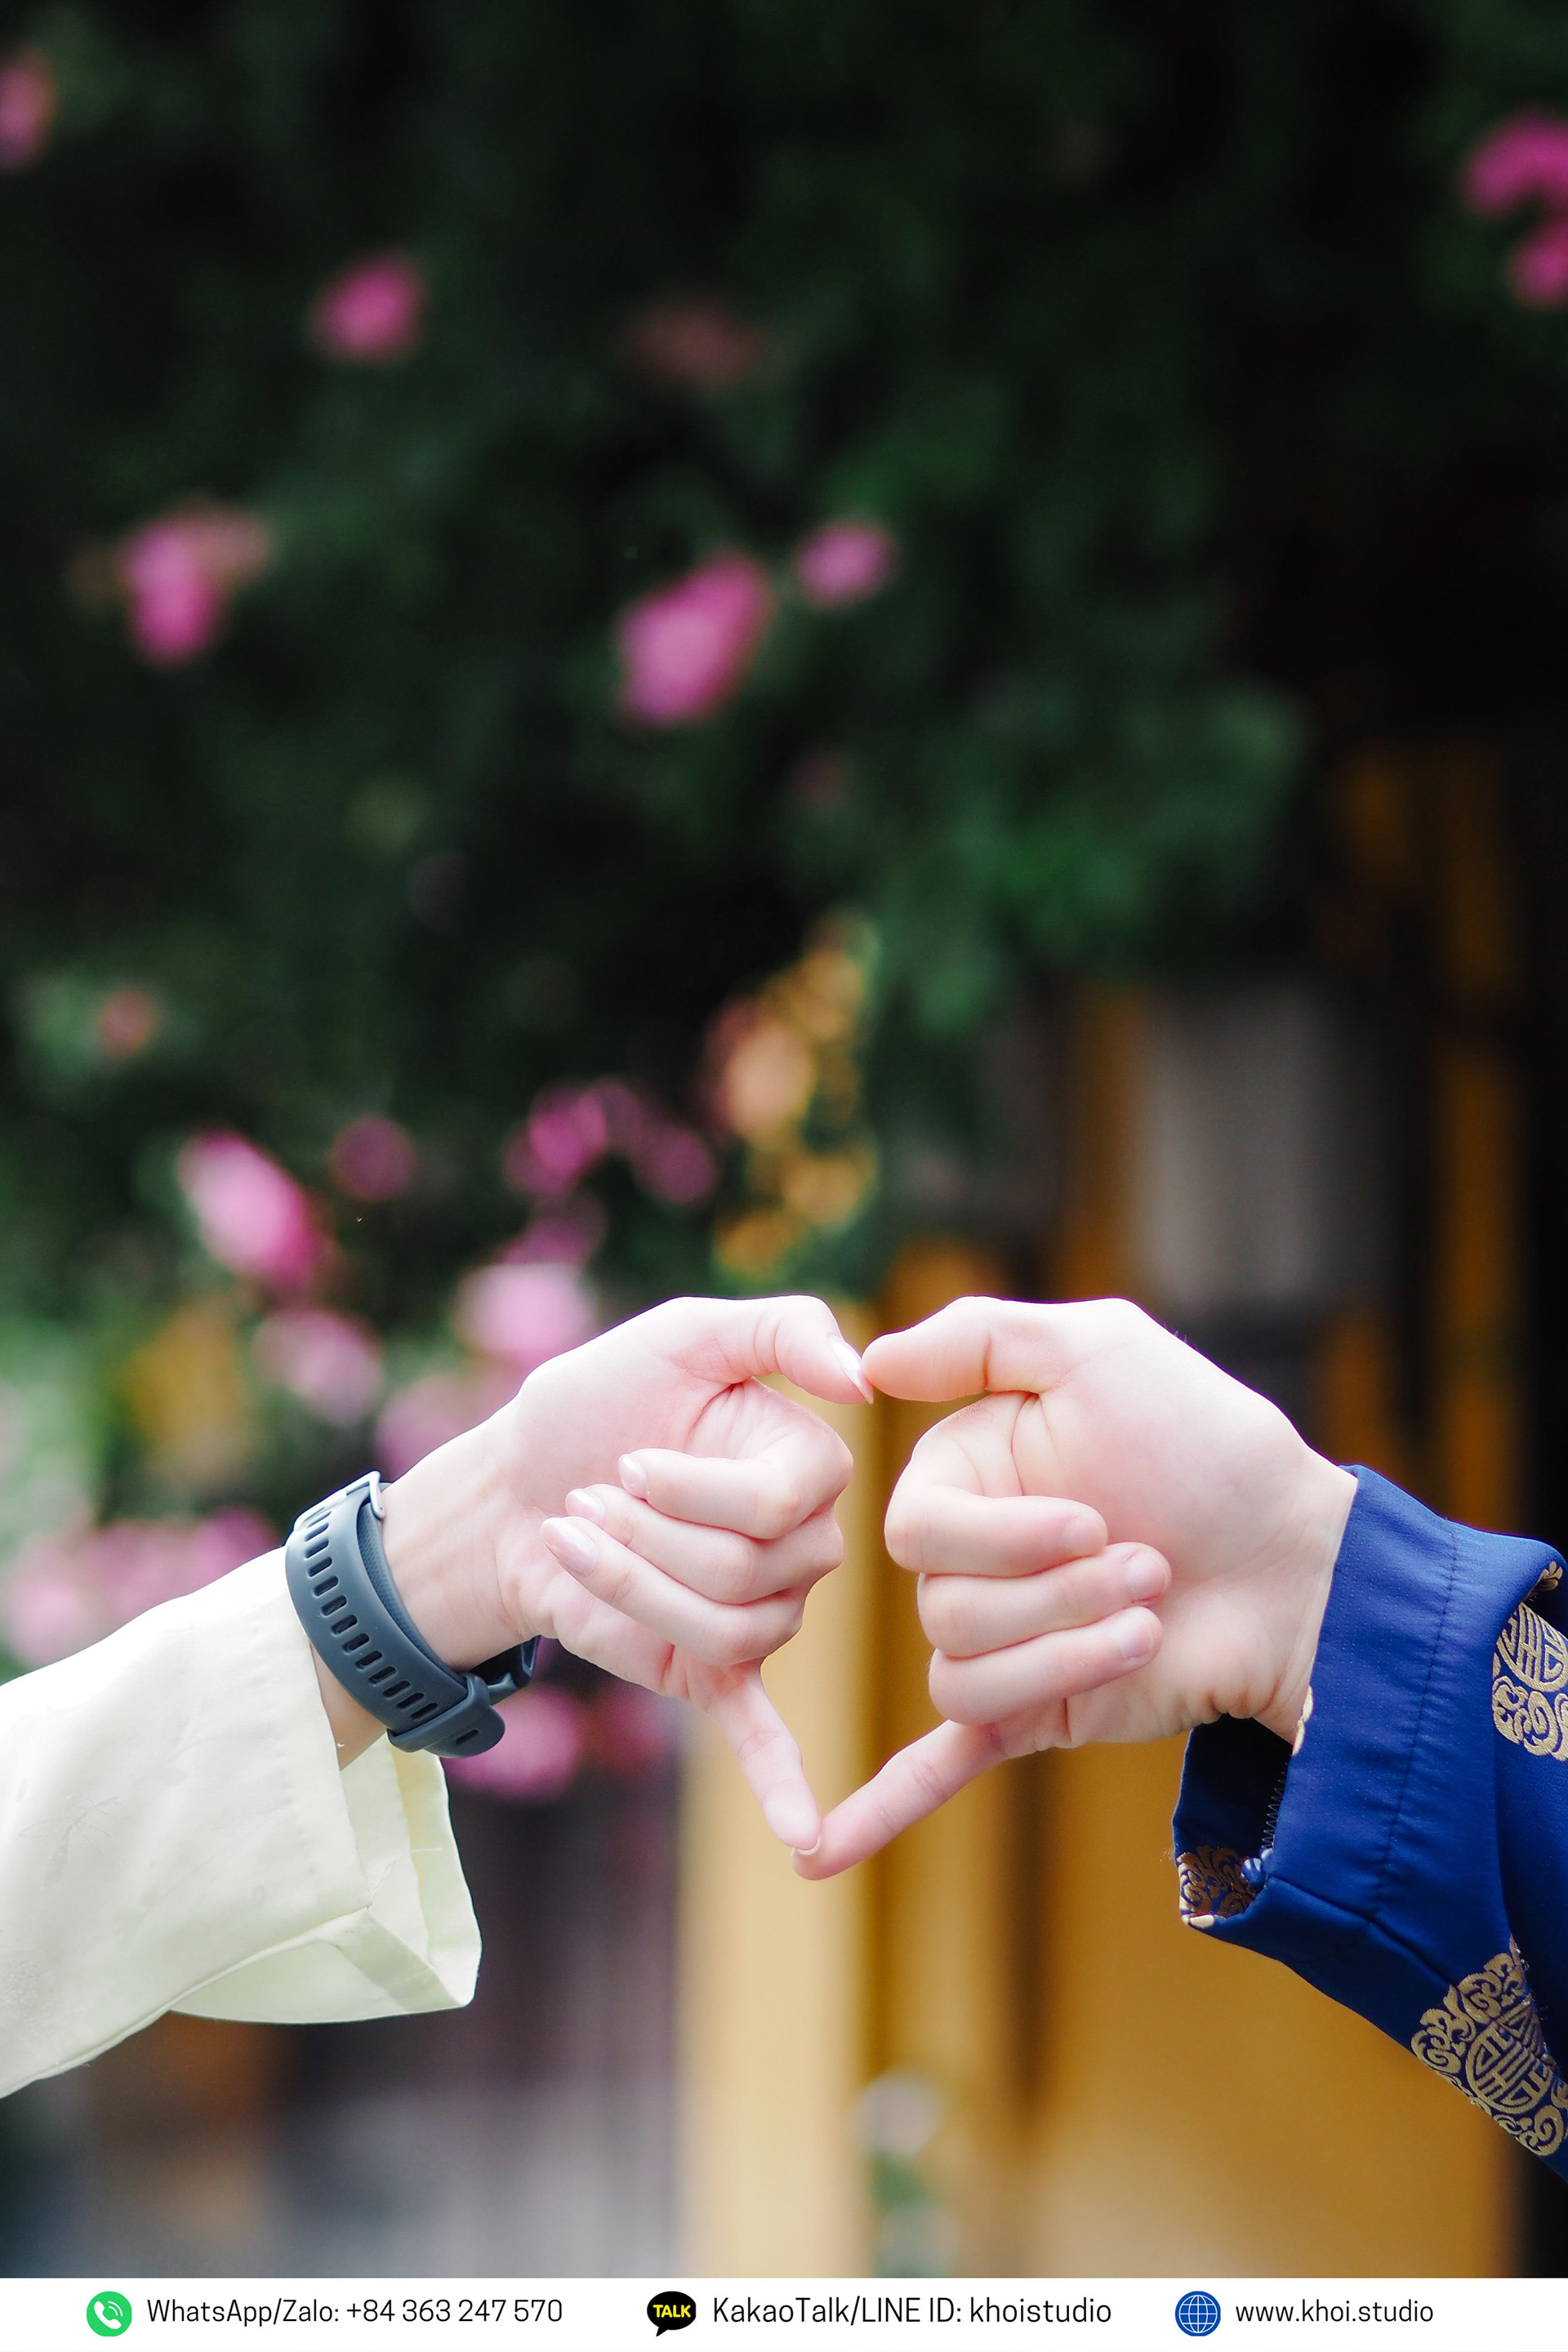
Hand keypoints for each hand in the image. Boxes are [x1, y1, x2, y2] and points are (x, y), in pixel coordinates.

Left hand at [364, 1295, 865, 1846]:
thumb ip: (780, 1327)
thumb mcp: (681, 1335)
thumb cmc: (594, 1401)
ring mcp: (763, 1616)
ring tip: (579, 1543)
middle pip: (747, 1572)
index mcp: (811, 1468)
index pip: (784, 1503)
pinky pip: (761, 1731)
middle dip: (645, 1536)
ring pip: (719, 1631)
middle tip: (591, 1500)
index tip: (625, 1458)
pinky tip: (807, 1836)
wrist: (508, 1488)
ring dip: (626, 1586)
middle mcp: (805, 1549)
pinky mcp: (709, 1672)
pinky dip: (782, 1784)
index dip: (691, 1486)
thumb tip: (864, 1373)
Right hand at [794, 1295, 1355, 1877]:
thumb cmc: (1211, 1444)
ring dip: (1071, 1655)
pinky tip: (821, 1854)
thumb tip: (870, 1361)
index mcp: (968, 1476)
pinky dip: (880, 1811)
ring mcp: (1005, 1643)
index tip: (1096, 1517)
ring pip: (964, 1681)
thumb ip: (981, 1337)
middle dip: (1058, 1596)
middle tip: (1150, 1565)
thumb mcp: (1102, 1349)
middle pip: (942, 1610)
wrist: (1305, 1564)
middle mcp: (972, 1561)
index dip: (1001, 1537)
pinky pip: (940, 1763)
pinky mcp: (1040, 1714)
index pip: (914, 1529)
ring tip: (1149, 1623)